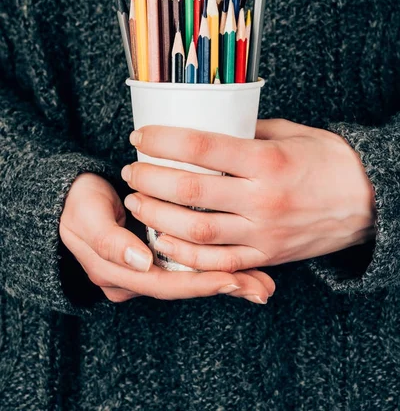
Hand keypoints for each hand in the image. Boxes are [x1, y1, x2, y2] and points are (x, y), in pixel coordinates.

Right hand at [60, 173, 273, 303]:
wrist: (67, 200)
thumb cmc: (78, 204)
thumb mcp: (87, 218)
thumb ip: (110, 240)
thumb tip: (141, 263)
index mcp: (118, 276)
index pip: (166, 285)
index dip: (200, 284)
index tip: (233, 279)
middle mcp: (137, 279)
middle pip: (186, 287)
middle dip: (224, 287)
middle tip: (261, 289)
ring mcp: (147, 269)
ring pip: (191, 278)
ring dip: (227, 280)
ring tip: (263, 285)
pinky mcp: (157, 255)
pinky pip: (190, 264)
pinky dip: (216, 265)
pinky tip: (245, 267)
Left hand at [121, 119, 375, 272]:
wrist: (370, 203)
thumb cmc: (330, 160)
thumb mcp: (292, 133)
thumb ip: (248, 130)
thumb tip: (208, 125)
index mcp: (268, 161)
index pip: (201, 146)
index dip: (163, 140)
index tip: (141, 136)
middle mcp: (262, 198)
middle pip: (190, 189)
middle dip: (150, 178)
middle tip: (131, 170)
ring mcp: (264, 232)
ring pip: (196, 230)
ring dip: (158, 215)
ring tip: (136, 201)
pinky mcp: (267, 255)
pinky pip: (217, 262)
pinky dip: (184, 253)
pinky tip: (162, 238)